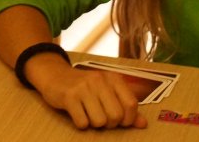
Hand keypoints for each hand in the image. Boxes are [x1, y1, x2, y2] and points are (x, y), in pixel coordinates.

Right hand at [31, 58, 147, 129]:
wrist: (55, 75)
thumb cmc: (84, 86)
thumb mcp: (106, 91)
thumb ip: (125, 106)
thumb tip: (143, 124)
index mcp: (112, 78)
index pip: (131, 104)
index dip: (128, 119)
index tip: (120, 121)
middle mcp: (99, 81)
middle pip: (116, 116)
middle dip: (110, 123)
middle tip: (101, 117)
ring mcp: (83, 88)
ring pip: (100, 121)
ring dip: (94, 124)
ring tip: (88, 114)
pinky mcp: (69, 96)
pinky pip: (82, 122)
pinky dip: (81, 123)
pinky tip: (77, 113)